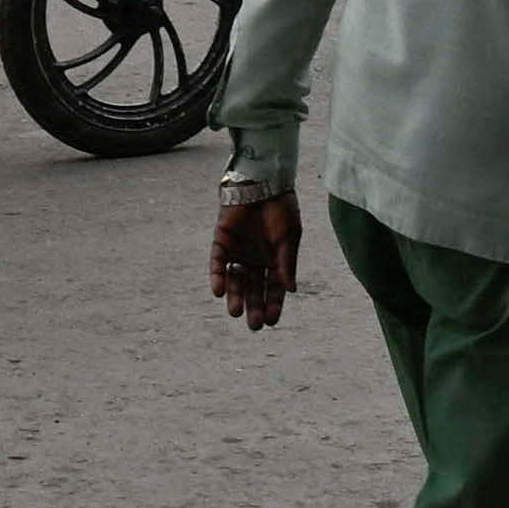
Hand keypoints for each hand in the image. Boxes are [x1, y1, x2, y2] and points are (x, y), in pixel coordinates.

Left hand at [211, 187, 304, 329]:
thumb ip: (287, 263)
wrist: (263, 182)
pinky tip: (218, 292)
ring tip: (235, 313)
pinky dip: (218, 277)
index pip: (274, 289)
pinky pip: (218, 263)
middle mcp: (256, 259)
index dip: (273, 305)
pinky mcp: (222, 241)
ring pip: (235, 280)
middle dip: (254, 306)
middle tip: (254, 325)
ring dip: (234, 296)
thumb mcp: (288, 238)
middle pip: (253, 289)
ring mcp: (239, 251)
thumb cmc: (281, 209)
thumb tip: (291, 290)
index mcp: (275, 260)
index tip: (272, 321)